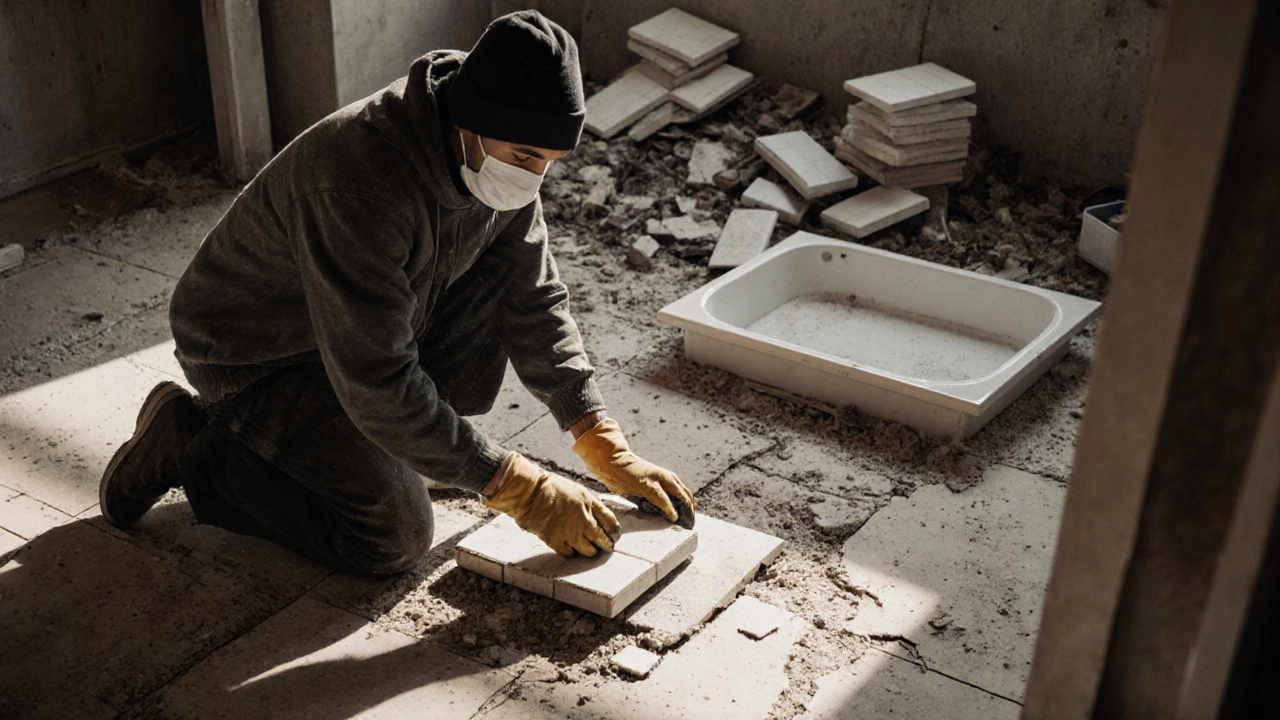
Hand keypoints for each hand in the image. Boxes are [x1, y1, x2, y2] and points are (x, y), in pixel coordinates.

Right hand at [484, 453, 618, 556]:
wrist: (530, 492)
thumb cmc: (550, 486)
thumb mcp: (576, 489)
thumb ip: (588, 503)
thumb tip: (597, 514)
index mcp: (590, 504)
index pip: (611, 522)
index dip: (614, 531)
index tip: (614, 535)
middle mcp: (584, 520)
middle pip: (602, 539)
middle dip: (606, 545)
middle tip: (606, 547)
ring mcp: (571, 533)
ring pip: (589, 551)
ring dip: (591, 551)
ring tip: (590, 551)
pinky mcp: (557, 542)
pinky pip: (569, 554)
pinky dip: (571, 552)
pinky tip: (570, 549)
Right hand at [571, 418, 695, 522]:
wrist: (613, 462)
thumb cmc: (626, 476)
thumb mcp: (643, 487)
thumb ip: (651, 496)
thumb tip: (657, 511)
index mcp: (665, 477)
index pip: (683, 492)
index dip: (688, 505)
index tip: (689, 517)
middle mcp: (665, 476)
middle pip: (686, 494)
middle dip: (690, 508)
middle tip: (691, 522)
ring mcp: (658, 479)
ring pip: (680, 494)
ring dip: (685, 508)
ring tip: (686, 520)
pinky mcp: (648, 484)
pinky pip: (663, 498)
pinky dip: (669, 508)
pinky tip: (673, 516)